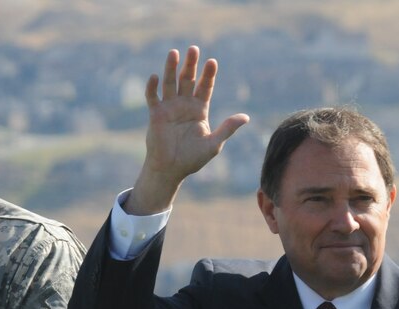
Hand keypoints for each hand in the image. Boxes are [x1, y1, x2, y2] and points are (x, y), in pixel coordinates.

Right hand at [128, 45, 249, 214]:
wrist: (171, 169)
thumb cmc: (192, 159)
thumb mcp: (213, 144)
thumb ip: (228, 128)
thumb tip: (245, 117)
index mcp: (200, 109)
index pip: (205, 87)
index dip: (208, 75)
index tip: (212, 62)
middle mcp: (184, 105)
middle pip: (188, 79)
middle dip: (190, 65)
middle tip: (193, 49)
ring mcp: (169, 108)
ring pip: (170, 83)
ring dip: (171, 68)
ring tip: (174, 52)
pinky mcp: (156, 114)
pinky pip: (153, 97)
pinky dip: (153, 87)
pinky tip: (155, 77)